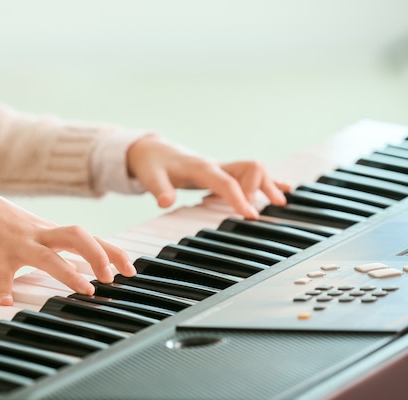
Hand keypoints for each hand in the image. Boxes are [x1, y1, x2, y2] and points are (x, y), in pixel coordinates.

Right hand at [0, 184, 136, 305]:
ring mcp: (17, 243)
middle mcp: (39, 234)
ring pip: (47, 256)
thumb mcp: (33, 231)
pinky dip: (2, 288)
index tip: (131, 271)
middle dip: (99, 254)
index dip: (113, 252)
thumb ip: (55, 245)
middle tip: (111, 278)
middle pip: (76, 236)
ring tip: (85, 291)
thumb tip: (79, 264)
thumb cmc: (2, 222)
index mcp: (50, 231)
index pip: (90, 237)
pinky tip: (4, 304)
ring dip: (68, 273)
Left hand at [126, 134, 290, 217]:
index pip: (226, 182)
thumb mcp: (151, 178)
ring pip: (254, 169)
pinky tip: (283, 190)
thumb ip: (159, 190)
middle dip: (260, 187)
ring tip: (280, 202)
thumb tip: (165, 203)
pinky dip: (266, 182)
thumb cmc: (152, 165)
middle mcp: (216, 165)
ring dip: (268, 184)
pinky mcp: (222, 171)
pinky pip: (249, 175)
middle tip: (256, 212)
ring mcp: (221, 167)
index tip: (250, 215)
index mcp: (201, 167)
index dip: (239, 198)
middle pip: (250, 168)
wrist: (152, 150)